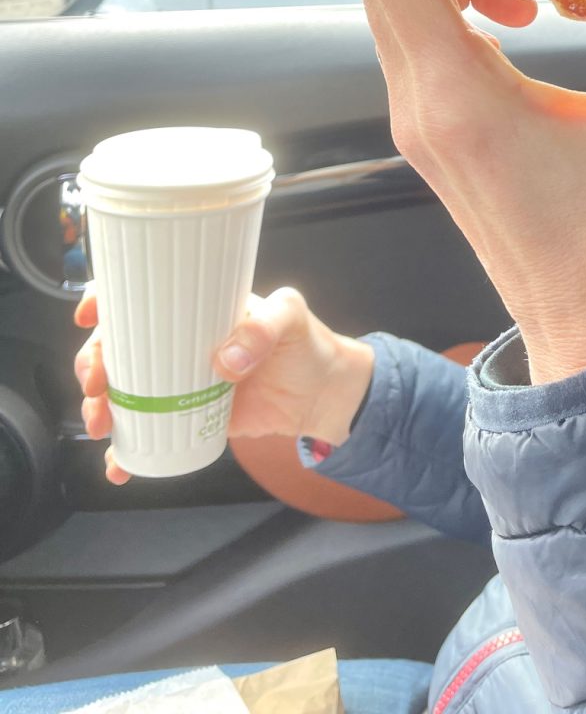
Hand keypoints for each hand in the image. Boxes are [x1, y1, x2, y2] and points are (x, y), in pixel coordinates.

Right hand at [74, 285, 374, 483]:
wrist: (321, 396)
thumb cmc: (306, 344)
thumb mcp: (291, 318)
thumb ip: (265, 328)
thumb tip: (226, 360)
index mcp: (197, 308)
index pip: (143, 294)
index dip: (107, 299)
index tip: (89, 315)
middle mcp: (180, 342)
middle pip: (119, 346)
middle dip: (94, 363)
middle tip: (97, 384)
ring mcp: (178, 381)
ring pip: (123, 390)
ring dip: (100, 406)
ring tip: (101, 424)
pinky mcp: (186, 416)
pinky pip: (146, 433)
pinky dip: (126, 452)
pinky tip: (117, 465)